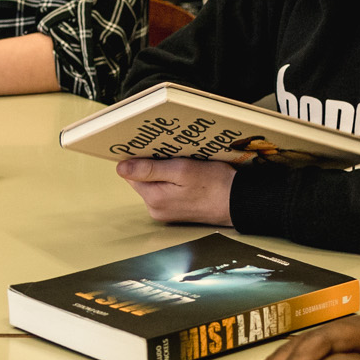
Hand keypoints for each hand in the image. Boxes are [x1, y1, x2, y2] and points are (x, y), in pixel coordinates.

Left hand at [116, 157, 235, 224]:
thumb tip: (121, 168)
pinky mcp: (176, 212)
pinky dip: (173, 181)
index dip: (139, 158)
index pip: (132, 173)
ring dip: (164, 172)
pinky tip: (186, 175)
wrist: (239, 202)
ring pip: (155, 184)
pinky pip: (166, 191)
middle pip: (143, 179)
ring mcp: (166, 212)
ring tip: (181, 163)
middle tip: (172, 154)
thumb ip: (149, 169)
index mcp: (154, 199)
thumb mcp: (181, 170)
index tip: (150, 147)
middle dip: (154, 164)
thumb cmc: (216, 185)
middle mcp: (156, 209)